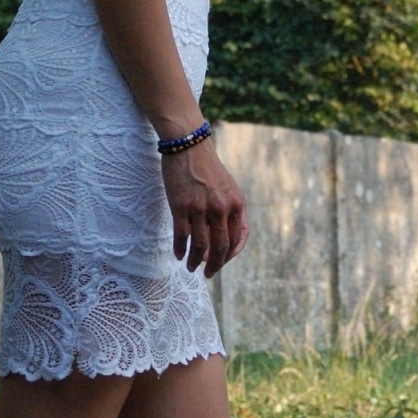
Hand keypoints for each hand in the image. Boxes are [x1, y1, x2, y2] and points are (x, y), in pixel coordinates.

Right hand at [160, 140, 248, 277]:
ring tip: (190, 266)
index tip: (222, 261)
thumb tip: (226, 237)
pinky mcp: (181, 206)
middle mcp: (221, 208)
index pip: (239, 238)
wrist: (188, 144)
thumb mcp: (228, 186)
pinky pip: (182, 236)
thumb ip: (231, 209)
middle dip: (215, 265)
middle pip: (220, 247)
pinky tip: (178, 254)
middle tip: (208, 273)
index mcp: (237, 203)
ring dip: (195, 260)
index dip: (231, 254)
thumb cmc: (207, 166)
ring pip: (200, 245)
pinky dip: (180, 248)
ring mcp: (200, 208)